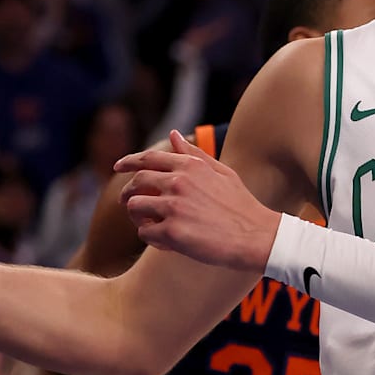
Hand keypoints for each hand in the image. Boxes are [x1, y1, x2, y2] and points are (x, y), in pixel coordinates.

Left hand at [114, 131, 278, 271]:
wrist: (256, 236)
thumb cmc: (241, 205)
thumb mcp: (221, 172)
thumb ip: (193, 153)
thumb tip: (172, 134)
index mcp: (189, 166)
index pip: (148, 158)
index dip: (129, 161)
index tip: (117, 166)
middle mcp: (178, 183)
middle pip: (137, 182)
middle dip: (128, 192)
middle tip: (127, 201)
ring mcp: (173, 207)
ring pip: (135, 207)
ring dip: (137, 216)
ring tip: (148, 224)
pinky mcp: (172, 233)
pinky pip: (145, 233)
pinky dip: (150, 237)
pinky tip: (164, 240)